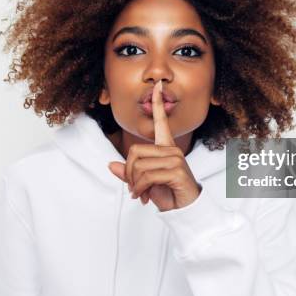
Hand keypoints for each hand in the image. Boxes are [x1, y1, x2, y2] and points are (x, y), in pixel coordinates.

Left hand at [107, 80, 201, 211]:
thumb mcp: (144, 182)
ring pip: (140, 166)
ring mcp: (175, 158)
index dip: (157, 103)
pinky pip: (147, 176)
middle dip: (129, 172)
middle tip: (132, 187)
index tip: (157, 86)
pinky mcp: (176, 170)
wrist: (184, 209)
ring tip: (138, 193)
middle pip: (135, 151)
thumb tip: (110, 165)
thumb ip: (129, 172)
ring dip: (134, 184)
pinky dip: (140, 188)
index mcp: (166, 147)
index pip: (161, 121)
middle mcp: (171, 149)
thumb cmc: (167, 193)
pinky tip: (142, 196)